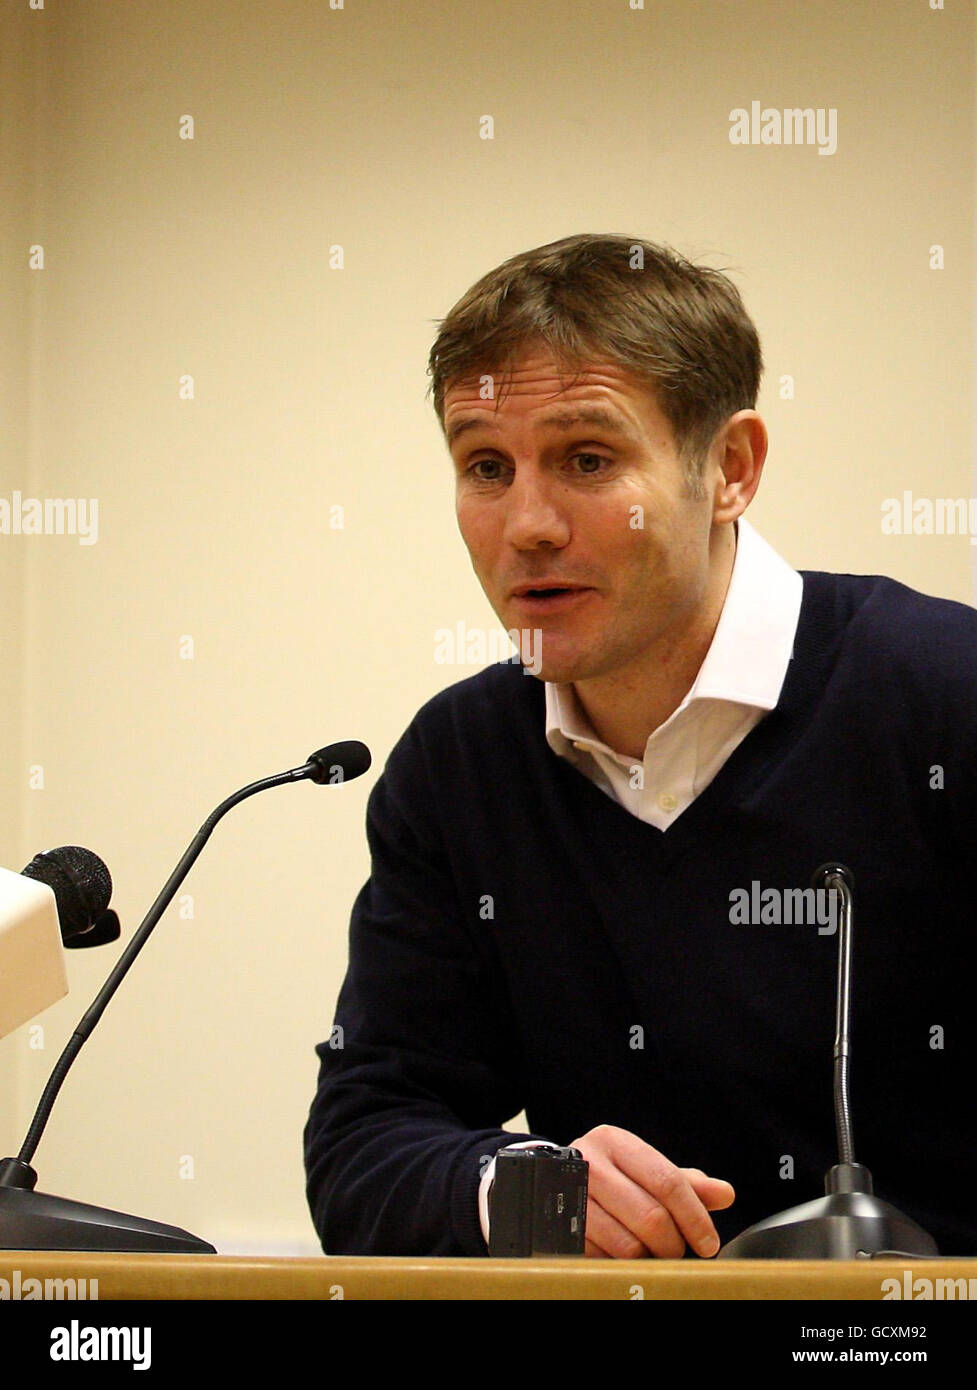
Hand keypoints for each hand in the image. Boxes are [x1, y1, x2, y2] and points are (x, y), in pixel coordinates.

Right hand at [569, 1124, 734, 1258]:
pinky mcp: (559, 1230)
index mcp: (614, 1142)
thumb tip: (725, 1194)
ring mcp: (570, 1198)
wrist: (547, 1181)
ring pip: (629, 1246)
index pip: (667, 1181)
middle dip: (673, 1244)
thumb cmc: (609, 1174)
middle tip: (677, 1250)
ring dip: (648, 1258)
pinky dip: (621, 1265)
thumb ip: (685, 1182)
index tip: (708, 1243)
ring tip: (649, 1250)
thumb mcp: (644, 1168)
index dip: (694, 1217)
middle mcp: (589, 1164)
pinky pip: (605, 1261)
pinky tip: (622, 1252)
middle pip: (652, 1217)